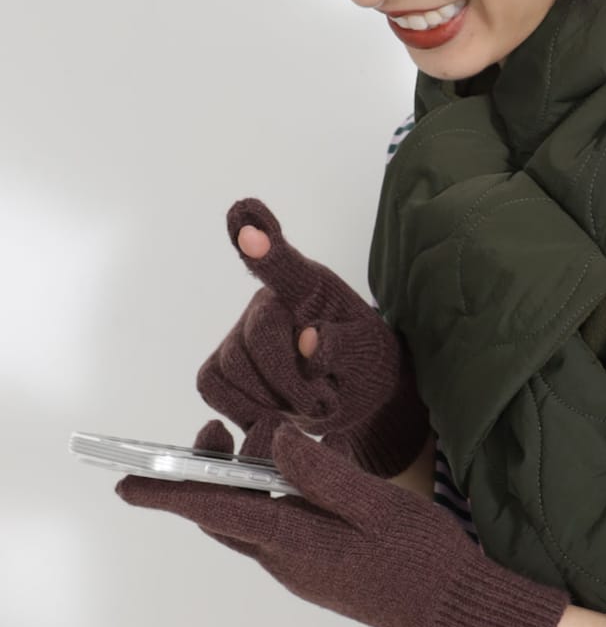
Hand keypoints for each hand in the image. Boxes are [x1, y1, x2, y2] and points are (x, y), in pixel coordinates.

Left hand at [117, 421, 569, 626]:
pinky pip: (274, 531)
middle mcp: (286, 561)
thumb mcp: (379, 504)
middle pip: (223, 518)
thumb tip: (271, 439)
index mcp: (296, 542)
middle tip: (210, 432)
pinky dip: (266, 499)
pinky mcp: (318, 571)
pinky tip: (292, 475)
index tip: (125, 482)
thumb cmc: (423, 555)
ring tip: (258, 442)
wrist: (455, 610)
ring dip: (239, 485)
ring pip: (248, 523)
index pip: (217, 511)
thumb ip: (322, 472)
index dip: (169, 493)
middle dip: (202, 478)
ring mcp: (301, 570)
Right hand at [196, 198, 428, 476]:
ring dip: (271, 401)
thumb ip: (346, 346)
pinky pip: (213, 387)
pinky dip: (243, 408)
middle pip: (257, 339)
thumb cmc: (363, 361)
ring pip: (232, 368)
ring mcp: (238, 331)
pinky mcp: (220, 364)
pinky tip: (273, 409)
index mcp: (311, 288)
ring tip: (304, 402)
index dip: (264, 244)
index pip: (284, 265)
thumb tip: (309, 342)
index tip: (244, 217)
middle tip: (324, 400)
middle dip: (290, 383)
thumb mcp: (371, 352)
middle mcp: (267, 300)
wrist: (354, 395)